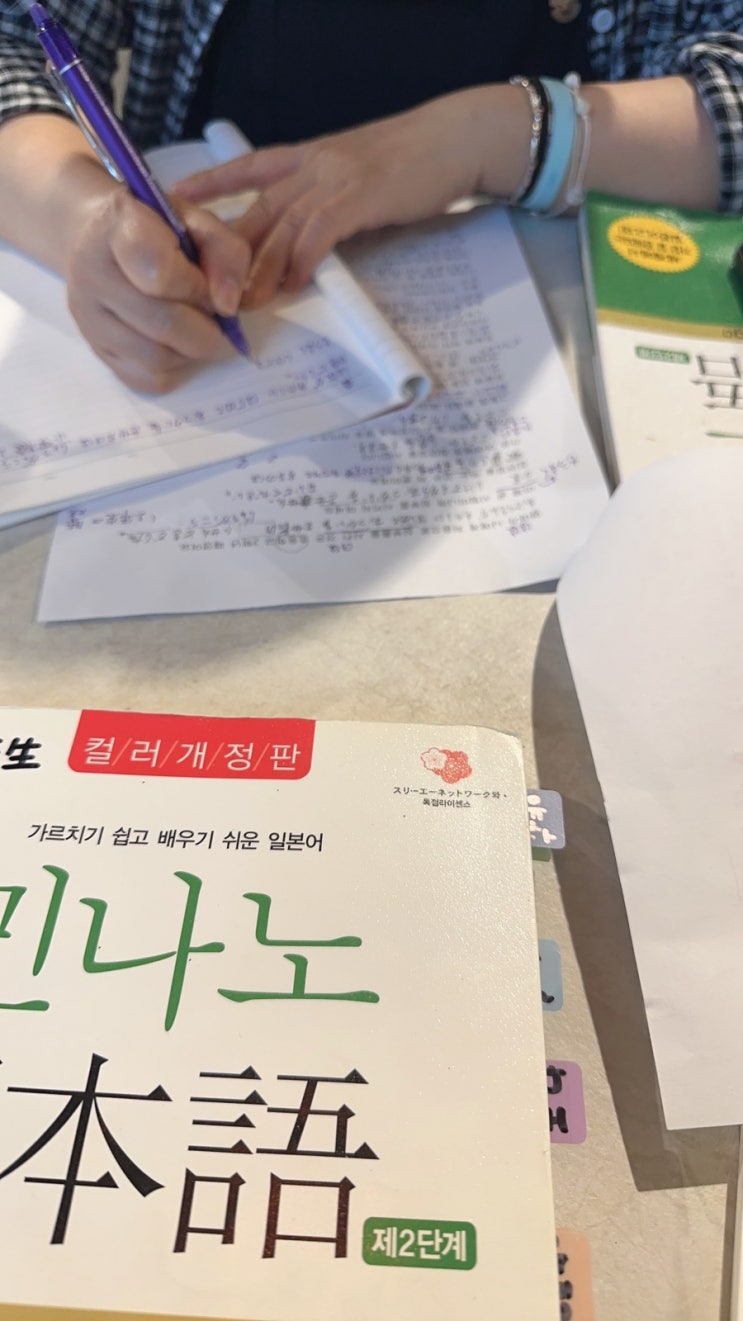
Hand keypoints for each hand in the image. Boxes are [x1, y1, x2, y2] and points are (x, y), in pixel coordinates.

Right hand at [65, 181, 251, 392]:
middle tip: (210, 312)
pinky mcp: (97, 353)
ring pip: (157, 358)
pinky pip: (148, 380)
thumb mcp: (195, 221)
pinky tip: (175, 343)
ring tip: (193, 325)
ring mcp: (88, 318)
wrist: (100, 241)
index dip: (197, 286)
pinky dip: (174, 369)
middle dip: (205, 326)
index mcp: (116, 227)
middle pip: (164, 324)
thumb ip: (225, 251)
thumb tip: (228, 306)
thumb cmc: (156, 230)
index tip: (206, 282)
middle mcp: (92, 274)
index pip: (160, 272)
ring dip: (191, 350)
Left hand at [175, 91, 486, 307]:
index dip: (212, 184)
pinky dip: (303, 259)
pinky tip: (295, 283)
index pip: (249, 168)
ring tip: (245, 301)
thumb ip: (329, 203)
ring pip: (282, 226)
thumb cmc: (414, 164)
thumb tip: (308, 243)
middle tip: (207, 287)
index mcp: (311, 156)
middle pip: (257, 209)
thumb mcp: (359, 176)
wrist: (457, 139)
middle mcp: (314, 163)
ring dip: (261, 267)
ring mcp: (336, 177)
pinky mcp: (361, 195)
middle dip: (229, 251)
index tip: (178, 201)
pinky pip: (320, 231)